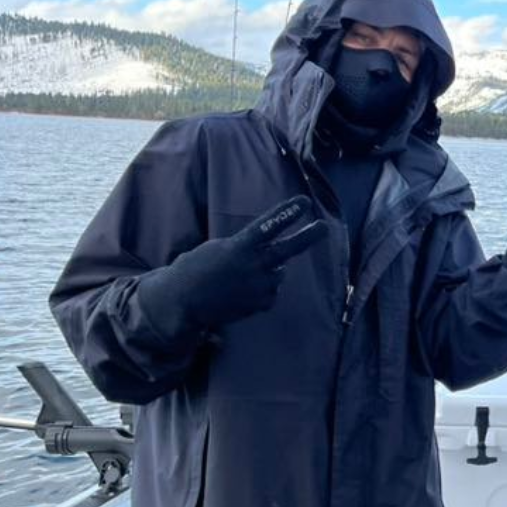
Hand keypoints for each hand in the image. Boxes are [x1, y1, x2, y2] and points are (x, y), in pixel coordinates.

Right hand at [143, 196, 330, 328]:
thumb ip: (245, 248)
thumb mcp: (218, 249)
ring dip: (268, 273)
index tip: (304, 202)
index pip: (268, 226)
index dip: (287, 213)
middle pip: (287, 249)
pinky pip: (271, 293)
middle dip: (308, 236)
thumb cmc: (196, 270)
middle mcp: (252, 265)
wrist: (182, 302)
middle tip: (324, 226)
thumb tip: (269, 254)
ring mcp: (258, 285)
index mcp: (238, 247)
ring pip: (278, 273)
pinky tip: (241, 293)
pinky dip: (261, 292)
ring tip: (241, 278)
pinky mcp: (261, 304)